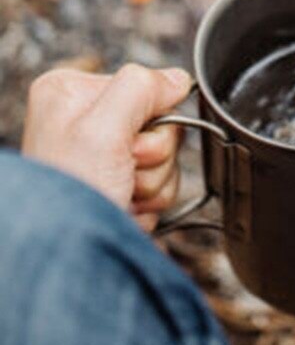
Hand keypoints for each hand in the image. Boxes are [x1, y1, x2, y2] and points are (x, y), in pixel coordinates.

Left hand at [21, 64, 191, 231]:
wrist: (66, 264)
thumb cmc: (68, 201)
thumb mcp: (101, 130)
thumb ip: (141, 88)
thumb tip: (177, 80)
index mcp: (71, 94)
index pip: (147, 86)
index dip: (152, 118)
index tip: (129, 143)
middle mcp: (84, 123)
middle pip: (160, 124)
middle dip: (153, 156)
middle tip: (124, 172)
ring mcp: (101, 158)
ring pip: (164, 158)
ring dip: (152, 183)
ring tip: (121, 194)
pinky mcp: (116, 187)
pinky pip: (159, 185)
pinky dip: (148, 202)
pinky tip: (123, 208)